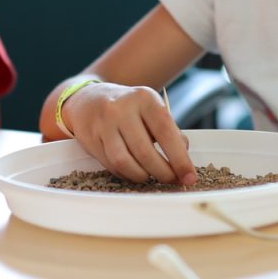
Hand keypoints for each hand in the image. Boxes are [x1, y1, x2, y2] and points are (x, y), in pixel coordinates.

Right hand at [67, 82, 195, 187]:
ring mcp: (103, 124)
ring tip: (152, 177)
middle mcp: (122, 108)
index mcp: (144, 98)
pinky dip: (127, 174)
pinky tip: (134, 172)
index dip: (180, 159)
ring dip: (142, 176)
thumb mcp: (151, 108)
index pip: (166, 132)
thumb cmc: (128, 107)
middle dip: (162, 172)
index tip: (189, 177)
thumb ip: (169, 131)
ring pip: (125, 162)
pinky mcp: (90, 139)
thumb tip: (183, 160)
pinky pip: (111, 165)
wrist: (88, 99)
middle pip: (145, 152)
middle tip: (172, 180)